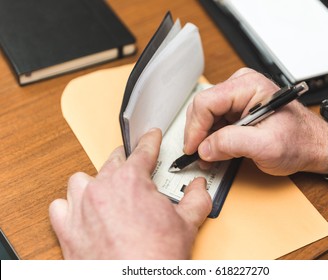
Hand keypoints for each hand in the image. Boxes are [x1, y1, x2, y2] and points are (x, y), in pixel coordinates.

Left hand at [49, 128, 211, 258]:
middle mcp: (102, 188)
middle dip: (125, 162)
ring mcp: (81, 207)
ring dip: (94, 183)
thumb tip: (199, 189)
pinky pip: (60, 206)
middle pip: (112, 161)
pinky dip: (70, 206)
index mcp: (131, 180)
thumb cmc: (155, 258)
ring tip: (109, 192)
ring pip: (82, 180)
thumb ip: (196, 199)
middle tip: (136, 171)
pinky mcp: (67, 229)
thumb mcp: (186, 224)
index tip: (150, 137)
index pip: (142, 150)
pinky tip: (82, 211)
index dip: (149, 140)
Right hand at [184, 68, 327, 175]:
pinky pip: (214, 120)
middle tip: (198, 155)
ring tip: (207, 156)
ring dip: (203, 137)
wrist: (312, 145)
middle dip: (198, 133)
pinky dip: (211, 137)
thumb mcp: (266, 146)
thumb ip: (232, 144)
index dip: (195, 128)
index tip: (193, 149)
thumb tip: (204, 148)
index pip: (207, 102)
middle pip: (203, 107)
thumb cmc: (299, 141)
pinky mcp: (237, 108)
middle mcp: (241, 86)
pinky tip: (215, 150)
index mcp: (249, 87)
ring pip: (206, 114)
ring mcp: (238, 97)